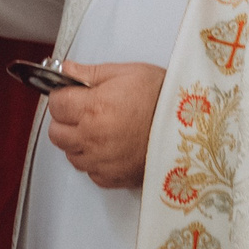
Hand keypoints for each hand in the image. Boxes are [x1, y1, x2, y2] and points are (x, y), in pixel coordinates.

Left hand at [43, 60, 166, 189]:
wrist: (193, 127)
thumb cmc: (162, 98)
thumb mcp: (127, 73)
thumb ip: (90, 73)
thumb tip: (66, 70)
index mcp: (93, 108)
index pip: (55, 104)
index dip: (63, 97)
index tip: (73, 95)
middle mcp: (92, 138)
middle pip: (56, 133)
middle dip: (65, 120)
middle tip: (83, 112)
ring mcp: (101, 161)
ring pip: (70, 154)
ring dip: (77, 143)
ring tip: (99, 130)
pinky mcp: (113, 178)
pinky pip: (90, 172)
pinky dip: (94, 161)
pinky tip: (110, 148)